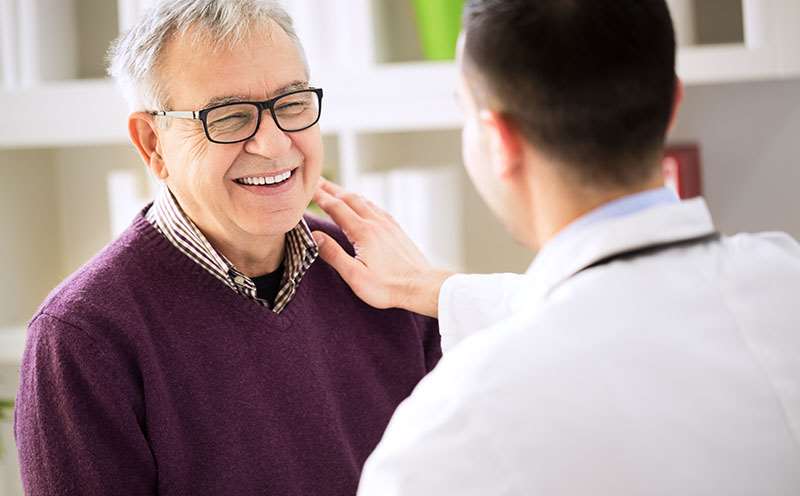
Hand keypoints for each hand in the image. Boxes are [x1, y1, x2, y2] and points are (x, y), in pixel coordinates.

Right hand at [311, 178, 452, 317]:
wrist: (421, 286)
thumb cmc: (388, 287)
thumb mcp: (355, 276)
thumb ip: (334, 254)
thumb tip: (314, 236)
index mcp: (363, 232)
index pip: (335, 207)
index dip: (319, 196)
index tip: (306, 187)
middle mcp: (375, 222)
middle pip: (349, 198)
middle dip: (330, 188)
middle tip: (316, 180)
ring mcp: (387, 224)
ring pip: (363, 201)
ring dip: (346, 193)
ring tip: (335, 190)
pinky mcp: (396, 229)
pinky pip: (376, 208)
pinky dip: (363, 201)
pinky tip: (363, 204)